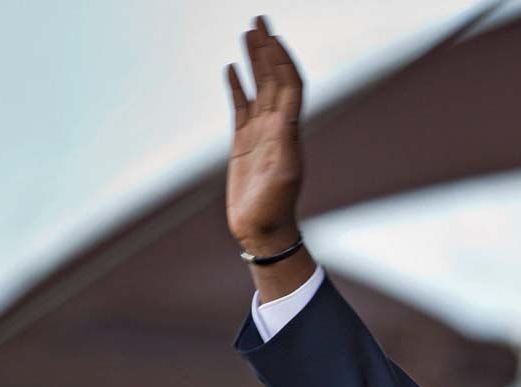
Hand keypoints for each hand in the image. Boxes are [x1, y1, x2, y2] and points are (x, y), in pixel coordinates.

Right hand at [225, 16, 303, 254]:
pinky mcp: (243, 143)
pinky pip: (241, 106)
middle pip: (275, 77)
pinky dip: (238, 85)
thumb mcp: (283, 175)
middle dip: (268, 47)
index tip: (272, 34)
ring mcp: (260, 133)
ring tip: (248, 32)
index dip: (282, 58)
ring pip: (260, 86)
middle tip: (259, 17)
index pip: (290, 83)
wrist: (263, 231)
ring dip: (256, 59)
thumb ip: (285, 144)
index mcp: (289, 130)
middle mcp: (278, 126)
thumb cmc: (274, 208)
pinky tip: (231, 68)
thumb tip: (287, 114)